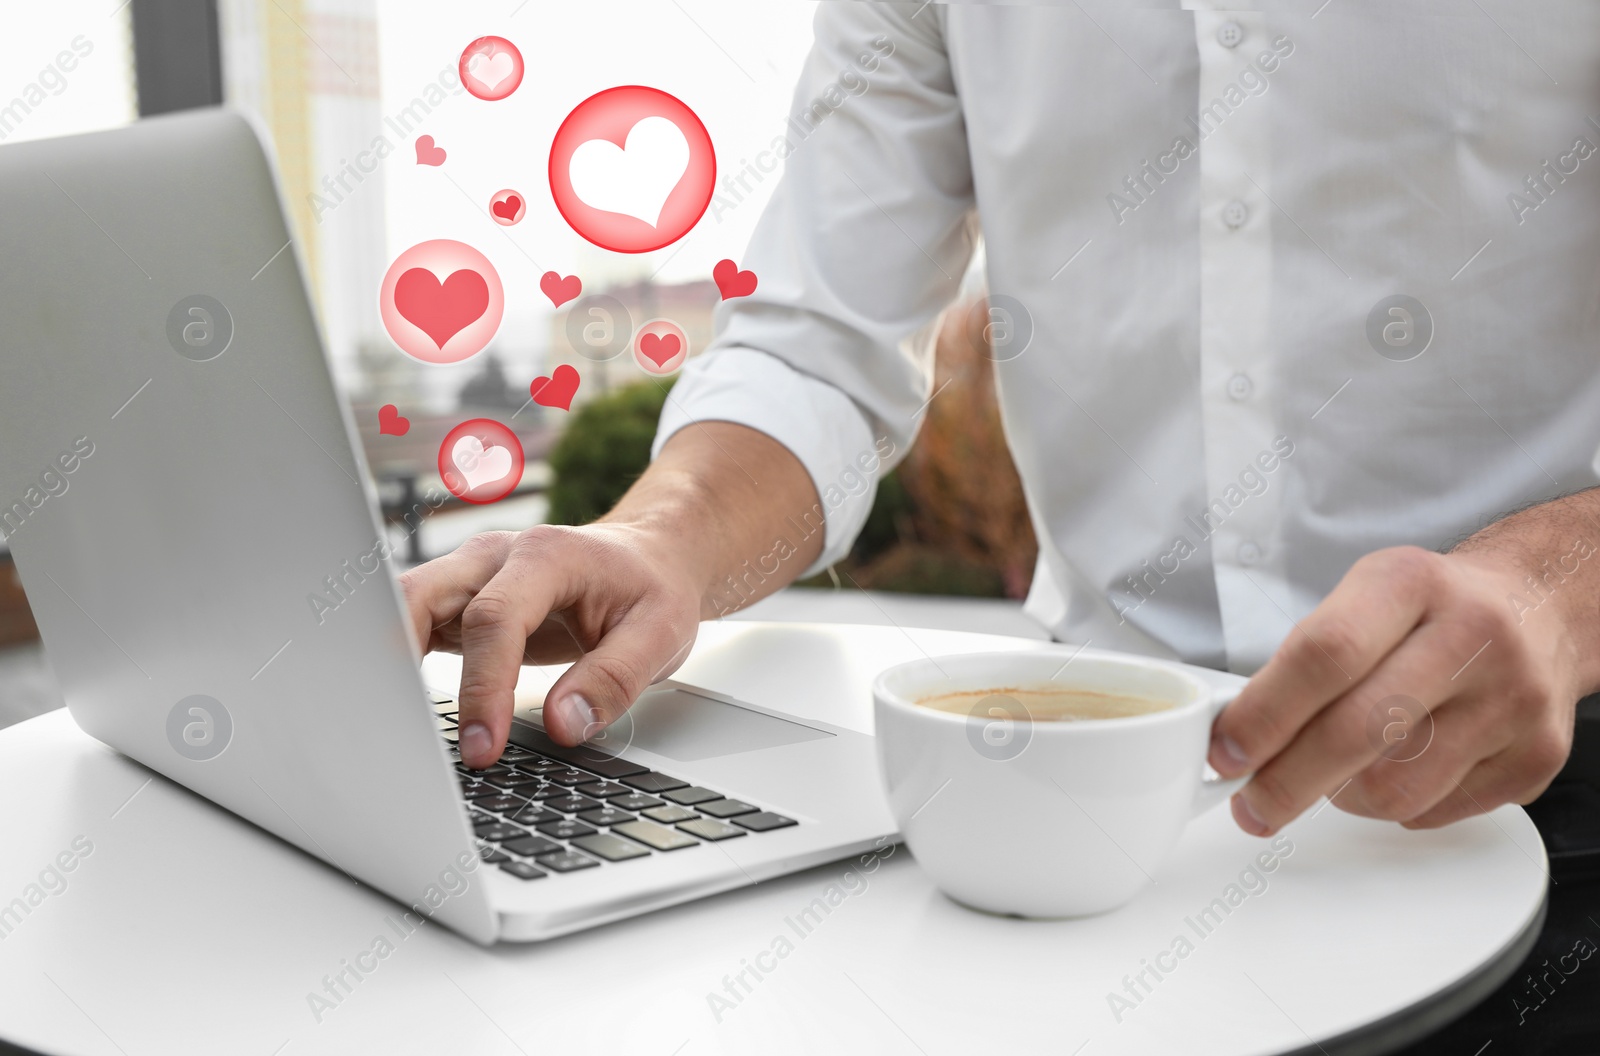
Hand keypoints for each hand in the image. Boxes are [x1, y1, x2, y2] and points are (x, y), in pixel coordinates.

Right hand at [399, 523, 700, 766]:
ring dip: (388, 662)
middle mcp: (495, 557)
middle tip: (407, 739)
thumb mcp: (661, 633)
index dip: (484, 687)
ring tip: (384, 726)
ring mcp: (470, 575)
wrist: (646, 559)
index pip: (496, 619)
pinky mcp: (459, 601)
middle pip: (422, 596)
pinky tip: (395, 709)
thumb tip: (562, 724)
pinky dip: (398, 664)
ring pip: (403, 606)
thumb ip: (614, 679)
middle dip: (404, 666)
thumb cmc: (651, 590)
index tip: (484, 746)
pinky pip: (413, 626)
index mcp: (546, 555)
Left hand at [1209, 545, 1582, 834]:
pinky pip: (1435, 812)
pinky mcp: (1537, 757)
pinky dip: (1394, 806)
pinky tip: (1395, 771)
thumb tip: (1236, 738)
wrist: (1539, 608)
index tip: (1224, 754)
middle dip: (1285, 782)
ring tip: (1332, 775)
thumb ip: (1302, 659)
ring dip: (1342, 797)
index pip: (1324, 654)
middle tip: (1250, 804)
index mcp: (1410, 584)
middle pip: (1357, 731)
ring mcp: (1512, 700)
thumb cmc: (1430, 608)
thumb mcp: (1362, 596)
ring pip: (1396, 788)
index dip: (1264, 714)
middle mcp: (1472, 636)